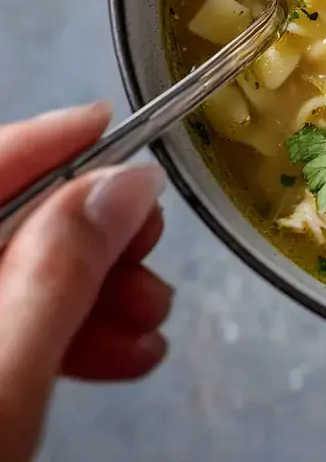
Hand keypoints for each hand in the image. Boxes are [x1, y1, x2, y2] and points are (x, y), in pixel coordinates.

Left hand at [0, 103, 170, 461]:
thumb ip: (57, 276)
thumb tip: (125, 184)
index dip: (41, 142)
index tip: (116, 130)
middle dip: (83, 235)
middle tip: (151, 252)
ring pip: (7, 281)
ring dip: (87, 291)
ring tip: (148, 323)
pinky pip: (1, 331)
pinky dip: (62, 335)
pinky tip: (116, 355)